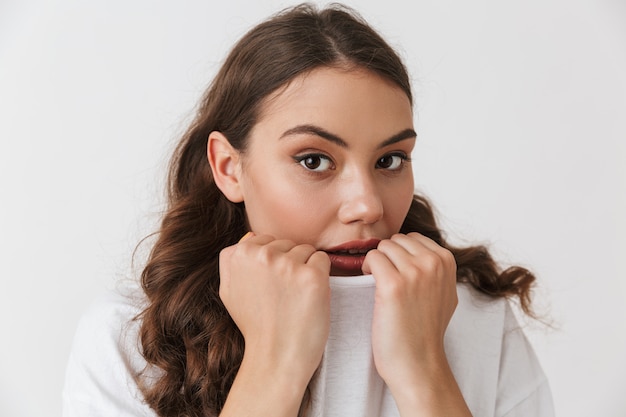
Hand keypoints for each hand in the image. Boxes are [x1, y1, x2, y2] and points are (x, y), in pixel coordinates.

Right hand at [219, 233, 330, 385]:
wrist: (276, 357)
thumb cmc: (255, 327)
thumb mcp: (228, 292)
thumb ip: (232, 261)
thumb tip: (249, 236)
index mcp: (239, 254)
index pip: (267, 240)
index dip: (273, 263)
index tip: (271, 286)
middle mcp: (262, 255)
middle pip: (288, 243)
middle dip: (290, 264)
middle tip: (284, 295)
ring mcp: (288, 264)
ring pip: (306, 250)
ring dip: (306, 270)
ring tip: (295, 297)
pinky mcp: (312, 276)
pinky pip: (323, 260)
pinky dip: (321, 277)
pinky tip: (309, 297)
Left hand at [362, 232, 457, 393]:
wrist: (418, 363)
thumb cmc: (425, 331)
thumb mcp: (444, 293)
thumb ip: (436, 269)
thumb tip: (420, 251)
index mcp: (447, 261)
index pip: (413, 238)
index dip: (400, 255)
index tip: (397, 273)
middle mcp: (433, 263)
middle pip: (397, 240)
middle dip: (388, 257)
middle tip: (385, 280)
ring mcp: (415, 272)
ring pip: (383, 247)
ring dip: (376, 263)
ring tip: (379, 284)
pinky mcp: (393, 285)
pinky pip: (372, 258)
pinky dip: (366, 268)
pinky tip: (371, 286)